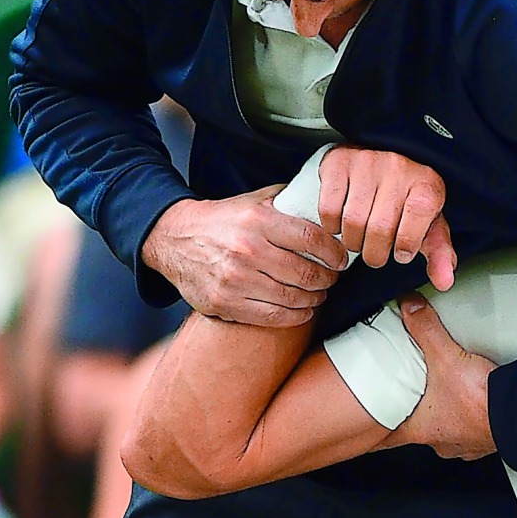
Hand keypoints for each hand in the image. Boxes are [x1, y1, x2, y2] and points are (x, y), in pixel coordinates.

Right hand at [143, 186, 349, 327]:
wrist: (174, 239)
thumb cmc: (223, 220)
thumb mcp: (255, 201)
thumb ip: (289, 201)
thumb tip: (326, 204)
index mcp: (258, 221)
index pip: (311, 239)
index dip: (334, 252)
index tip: (342, 259)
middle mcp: (247, 250)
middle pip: (306, 272)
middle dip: (327, 278)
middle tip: (332, 278)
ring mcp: (234, 280)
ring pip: (292, 298)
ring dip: (314, 299)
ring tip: (319, 293)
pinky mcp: (224, 303)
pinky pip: (271, 317)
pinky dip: (295, 316)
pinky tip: (302, 310)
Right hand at [317, 146, 456, 289]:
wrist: (385, 157)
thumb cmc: (408, 198)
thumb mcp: (430, 224)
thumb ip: (439, 254)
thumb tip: (444, 282)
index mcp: (426, 184)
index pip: (414, 226)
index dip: (405, 246)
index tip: (402, 252)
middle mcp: (398, 169)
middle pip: (379, 228)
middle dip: (375, 253)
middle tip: (376, 254)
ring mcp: (367, 163)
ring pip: (352, 221)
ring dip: (353, 242)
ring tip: (360, 240)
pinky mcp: (339, 164)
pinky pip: (329, 209)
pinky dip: (333, 227)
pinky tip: (343, 225)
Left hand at [384, 294, 495, 459]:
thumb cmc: (481, 400)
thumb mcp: (445, 356)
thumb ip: (425, 328)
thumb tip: (410, 307)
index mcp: (421, 428)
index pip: (386, 437)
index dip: (376, 430)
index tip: (367, 428)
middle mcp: (440, 441)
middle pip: (417, 430)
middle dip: (413, 413)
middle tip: (410, 397)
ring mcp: (464, 443)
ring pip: (444, 431)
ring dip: (443, 415)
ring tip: (443, 395)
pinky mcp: (484, 439)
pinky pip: (470, 430)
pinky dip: (468, 417)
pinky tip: (473, 402)